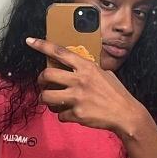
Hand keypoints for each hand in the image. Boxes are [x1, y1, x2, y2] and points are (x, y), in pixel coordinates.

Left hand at [26, 37, 148, 137]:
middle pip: (47, 75)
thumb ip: (89, 70)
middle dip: (40, 80)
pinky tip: (69, 114)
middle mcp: (79, 80)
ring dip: (44, 99)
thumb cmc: (117, 94)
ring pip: (47, 97)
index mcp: (86, 66)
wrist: (126, 114)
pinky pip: (60, 115)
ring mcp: (77, 98)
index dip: (42, 45)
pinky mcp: (77, 114)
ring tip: (49, 101)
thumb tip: (79, 67)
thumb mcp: (105, 74)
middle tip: (42, 84)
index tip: (30, 41)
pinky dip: (62, 116)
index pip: (59, 52)